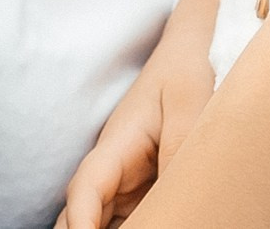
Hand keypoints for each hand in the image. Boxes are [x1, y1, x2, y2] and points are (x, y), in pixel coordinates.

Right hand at [58, 0, 227, 228]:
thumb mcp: (189, 98)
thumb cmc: (185, 72)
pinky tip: (159, 225)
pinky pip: (127, 221)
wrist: (190, 57)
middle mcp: (112, 173)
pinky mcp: (141, 196)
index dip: (80, 222)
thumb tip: (176, 190)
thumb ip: (181, 141)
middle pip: (81, 217)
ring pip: (99, 223)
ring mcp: (124, 187)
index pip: (85, 191)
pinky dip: (136, 227)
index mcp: (116, 147)